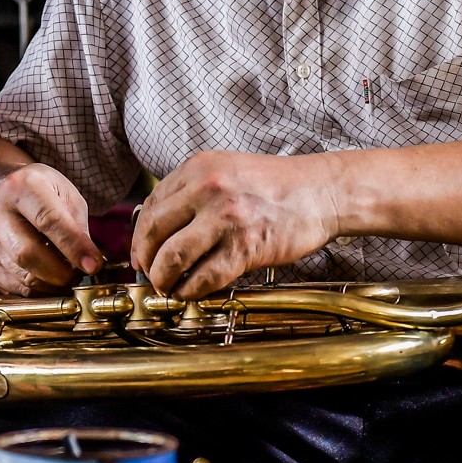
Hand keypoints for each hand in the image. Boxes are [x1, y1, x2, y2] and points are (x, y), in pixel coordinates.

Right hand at [0, 163, 104, 294]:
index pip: (48, 221)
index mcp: (23, 187)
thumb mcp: (65, 195)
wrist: (2, 191)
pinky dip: (38, 289)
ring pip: (22, 275)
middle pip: (27, 253)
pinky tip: (49, 278)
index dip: (73, 247)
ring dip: (52, 284)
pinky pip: (14, 286)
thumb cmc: (40, 192)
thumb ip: (77, 228)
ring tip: (66, 275)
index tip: (93, 265)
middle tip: (79, 275)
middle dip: (61, 272)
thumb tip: (89, 264)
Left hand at [130, 151, 341, 298]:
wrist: (321, 192)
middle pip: (153, 232)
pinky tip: (190, 294)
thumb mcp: (227, 170)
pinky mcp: (244, 247)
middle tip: (148, 275)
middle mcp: (207, 189)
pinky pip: (204, 277)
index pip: (152, 205)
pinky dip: (190, 291)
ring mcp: (225, 218)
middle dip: (145, 260)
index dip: (140, 235)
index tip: (141, 253)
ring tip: (166, 288)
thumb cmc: (276, 185)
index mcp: (198, 168)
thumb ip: (193, 192)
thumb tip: (161, 229)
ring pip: (171, 258)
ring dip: (163, 280)